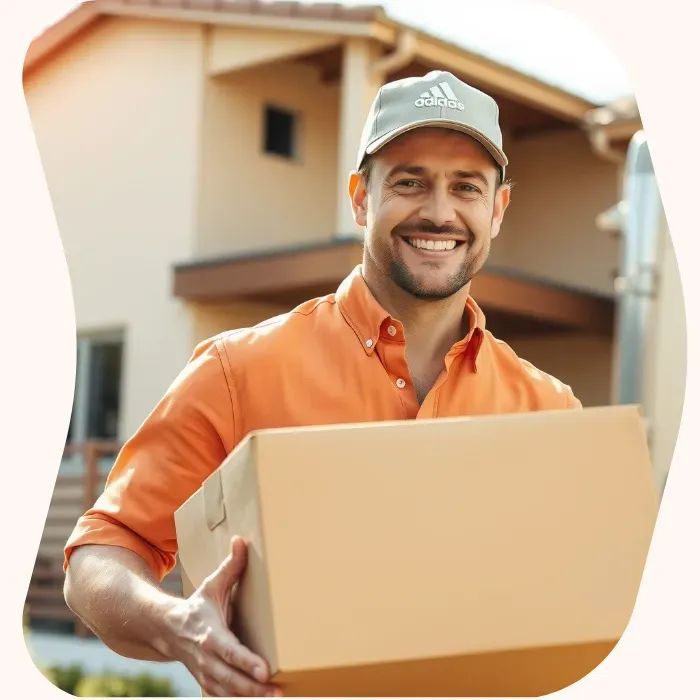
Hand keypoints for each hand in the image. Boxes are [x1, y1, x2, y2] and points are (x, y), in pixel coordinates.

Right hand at [166, 537, 281, 696]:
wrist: (166, 631)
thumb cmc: (196, 607)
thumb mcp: (212, 585)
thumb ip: (231, 566)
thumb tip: (241, 541)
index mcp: (211, 635)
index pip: (232, 652)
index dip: (248, 662)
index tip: (265, 670)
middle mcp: (207, 659)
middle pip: (232, 679)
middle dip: (254, 688)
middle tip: (278, 691)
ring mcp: (207, 675)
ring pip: (229, 693)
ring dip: (250, 698)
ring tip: (276, 697)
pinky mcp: (208, 684)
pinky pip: (223, 698)